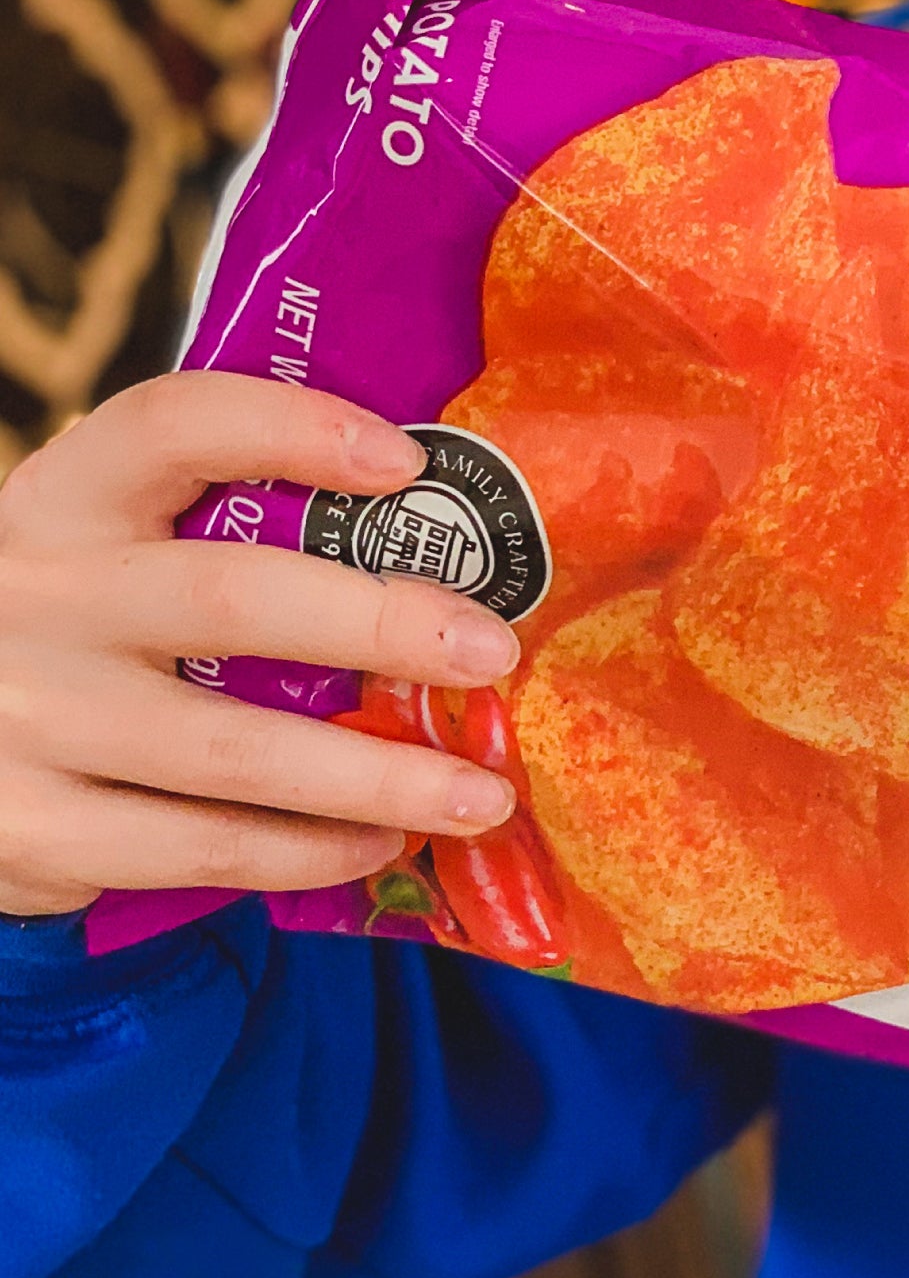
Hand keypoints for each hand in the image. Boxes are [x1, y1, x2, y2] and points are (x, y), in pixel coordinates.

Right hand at [0, 372, 522, 919]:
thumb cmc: (79, 652)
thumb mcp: (110, 570)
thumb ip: (221, 549)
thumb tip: (434, 564)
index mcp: (61, 506)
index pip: (167, 427)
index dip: (287, 429)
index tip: (403, 462)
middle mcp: (32, 598)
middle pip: (230, 597)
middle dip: (379, 623)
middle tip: (492, 651)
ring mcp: (26, 717)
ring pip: (239, 749)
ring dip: (381, 776)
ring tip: (480, 795)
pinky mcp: (36, 828)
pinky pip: (207, 844)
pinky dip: (314, 851)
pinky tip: (384, 844)